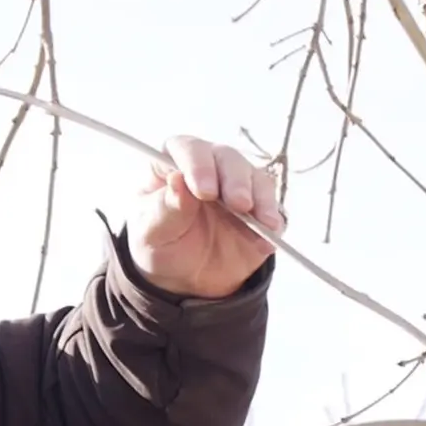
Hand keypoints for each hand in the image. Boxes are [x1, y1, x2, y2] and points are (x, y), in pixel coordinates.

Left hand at [126, 136, 285, 298]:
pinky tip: (269, 237)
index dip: (198, 165)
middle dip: (236, 180)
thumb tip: (177, 181)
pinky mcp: (259, 208)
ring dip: (261, 199)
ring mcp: (238, 185)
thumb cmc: (161, 244)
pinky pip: (272, 208)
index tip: (203, 191)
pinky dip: (273, 222)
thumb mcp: (152, 231)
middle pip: (227, 158)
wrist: (186, 277)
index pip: (188, 149)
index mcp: (175, 163)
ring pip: (256, 178)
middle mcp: (210, 167)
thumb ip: (165, 208)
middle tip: (239, 204)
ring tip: (263, 222)